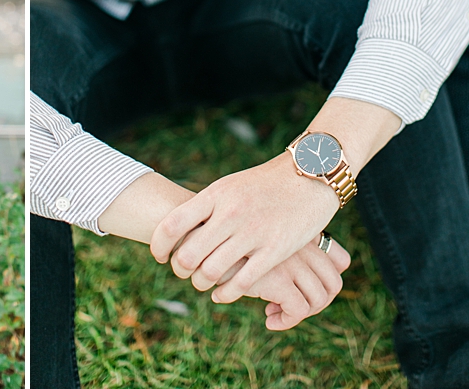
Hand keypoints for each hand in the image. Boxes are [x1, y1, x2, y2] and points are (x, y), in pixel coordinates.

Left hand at [150, 152, 338, 304]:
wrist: (310, 174)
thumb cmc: (264, 183)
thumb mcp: (229, 186)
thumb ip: (206, 206)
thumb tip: (179, 227)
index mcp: (215, 195)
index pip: (172, 225)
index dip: (159, 245)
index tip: (159, 255)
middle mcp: (230, 214)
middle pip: (188, 254)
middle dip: (179, 269)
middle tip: (182, 272)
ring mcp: (253, 233)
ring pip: (211, 271)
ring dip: (201, 283)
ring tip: (202, 283)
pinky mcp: (275, 250)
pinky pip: (242, 282)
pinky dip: (225, 294)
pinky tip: (221, 295)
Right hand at [217, 236, 350, 329]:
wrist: (197, 229)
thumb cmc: (221, 231)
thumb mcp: (255, 230)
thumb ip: (277, 241)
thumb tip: (295, 268)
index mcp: (300, 231)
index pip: (340, 259)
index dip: (327, 280)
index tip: (304, 290)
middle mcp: (301, 245)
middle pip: (333, 282)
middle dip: (316, 303)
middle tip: (289, 306)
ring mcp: (292, 261)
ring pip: (319, 299)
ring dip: (300, 313)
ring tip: (274, 313)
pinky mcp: (278, 279)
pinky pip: (299, 310)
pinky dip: (287, 321)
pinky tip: (268, 319)